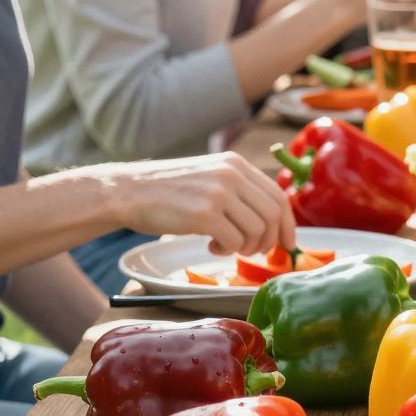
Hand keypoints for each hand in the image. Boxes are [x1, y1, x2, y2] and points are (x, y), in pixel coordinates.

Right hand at [109, 152, 297, 256]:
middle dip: (269, 241)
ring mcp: (218, 193)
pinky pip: (234, 242)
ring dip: (245, 247)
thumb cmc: (167, 190)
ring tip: (225, 245)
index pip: (278, 195)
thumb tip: (271, 218)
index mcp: (236, 164)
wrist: (128, 191)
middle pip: (273, 215)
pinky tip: (211, 246)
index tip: (287, 242)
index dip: (288, 223)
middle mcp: (231, 175)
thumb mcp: (209, 176)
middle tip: (253, 251)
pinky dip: (227, 250)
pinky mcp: (204, 214)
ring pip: (257, 231)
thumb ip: (238, 189)